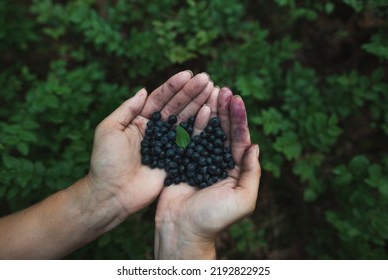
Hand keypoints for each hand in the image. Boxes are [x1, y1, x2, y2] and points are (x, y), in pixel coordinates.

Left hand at [85, 71, 214, 224]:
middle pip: (176, 107)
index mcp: (140, 121)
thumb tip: (143, 90)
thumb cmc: (106, 162)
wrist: (112, 194)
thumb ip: (127, 108)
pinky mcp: (176, 159)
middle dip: (191, 92)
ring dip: (199, 104)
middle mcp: (156, 131)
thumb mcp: (109, 129)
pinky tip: (210, 112)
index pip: (159, 99)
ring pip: (186, 120)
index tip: (188, 74)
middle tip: (207, 79)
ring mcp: (168, 145)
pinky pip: (191, 140)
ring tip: (213, 90)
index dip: (174, 86)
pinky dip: (201, 126)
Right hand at [154, 87, 260, 258]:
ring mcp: (200, 160)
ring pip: (206, 130)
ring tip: (209, 91)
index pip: (239, 139)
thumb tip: (255, 146)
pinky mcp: (182, 161)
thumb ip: (252, 173)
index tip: (236, 98)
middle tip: (223, 88)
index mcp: (235, 169)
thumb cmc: (215, 218)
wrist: (182, 230)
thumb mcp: (243, 199)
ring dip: (209, 111)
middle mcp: (219, 162)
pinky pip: (188, 139)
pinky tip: (193, 108)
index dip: (239, 119)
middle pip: (223, 130)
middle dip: (225, 110)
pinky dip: (191, 123)